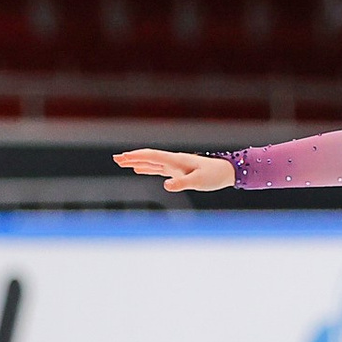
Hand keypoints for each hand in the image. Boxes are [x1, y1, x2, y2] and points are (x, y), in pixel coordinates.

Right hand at [114, 149, 235, 190]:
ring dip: (136, 162)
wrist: (226, 172)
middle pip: (148, 157)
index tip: (123, 157)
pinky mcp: (177, 171)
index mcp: (176, 161)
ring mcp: (174, 166)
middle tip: (116, 159)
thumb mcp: (198, 181)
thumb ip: (181, 183)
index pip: (152, 157)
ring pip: (151, 163)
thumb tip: (166, 185)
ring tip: (122, 162)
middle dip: (132, 158)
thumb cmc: (213, 176)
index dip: (137, 157)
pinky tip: (139, 170)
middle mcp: (173, 161)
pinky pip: (157, 169)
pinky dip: (146, 168)